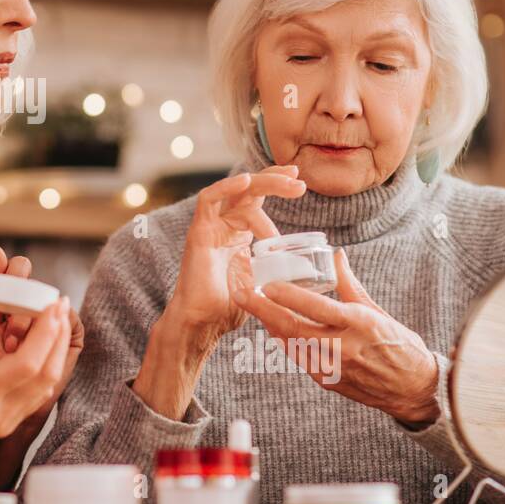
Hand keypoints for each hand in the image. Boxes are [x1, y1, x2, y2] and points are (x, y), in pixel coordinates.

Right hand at [0, 268, 72, 459]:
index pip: (27, 364)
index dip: (45, 331)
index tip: (52, 302)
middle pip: (45, 375)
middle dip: (56, 337)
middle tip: (59, 303)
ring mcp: (2, 425)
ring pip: (44, 387)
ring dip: (53, 351)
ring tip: (54, 319)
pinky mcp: (3, 425)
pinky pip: (34, 395)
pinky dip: (43, 367)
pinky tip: (41, 344)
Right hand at [165, 165, 306, 343]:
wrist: (203, 323)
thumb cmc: (228, 308)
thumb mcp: (261, 282)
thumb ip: (276, 270)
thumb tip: (305, 270)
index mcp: (237, 234)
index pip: (256, 199)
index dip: (276, 186)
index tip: (300, 182)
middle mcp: (223, 226)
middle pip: (249, 190)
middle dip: (276, 181)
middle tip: (301, 182)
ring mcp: (210, 227)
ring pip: (235, 191)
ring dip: (264, 184)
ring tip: (291, 186)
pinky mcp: (199, 232)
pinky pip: (208, 200)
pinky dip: (227, 187)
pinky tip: (246, 181)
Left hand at [231, 247, 440, 424]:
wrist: (413, 390)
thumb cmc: (400, 346)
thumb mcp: (378, 312)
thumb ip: (351, 285)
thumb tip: (336, 256)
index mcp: (360, 325)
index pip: (317, 308)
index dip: (289, 297)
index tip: (267, 284)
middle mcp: (343, 348)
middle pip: (293, 328)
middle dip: (262, 310)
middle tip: (240, 293)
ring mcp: (333, 368)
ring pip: (289, 343)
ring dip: (268, 323)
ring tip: (250, 303)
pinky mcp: (326, 382)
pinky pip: (297, 356)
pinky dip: (283, 339)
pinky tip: (272, 325)